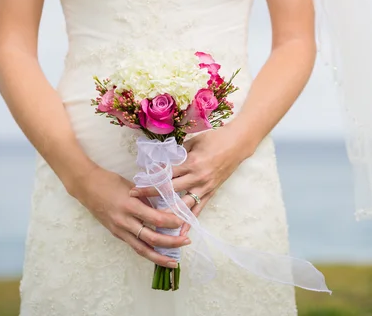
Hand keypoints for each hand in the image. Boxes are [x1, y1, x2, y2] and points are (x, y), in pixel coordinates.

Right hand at [70, 166, 190, 267]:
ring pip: (142, 249)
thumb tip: (165, 208)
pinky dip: (147, 252)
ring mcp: (119, 230)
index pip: (155, 218)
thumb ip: (148, 198)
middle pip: (151, 238)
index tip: (184, 221)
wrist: (86, 187)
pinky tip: (158, 254)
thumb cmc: (110, 182)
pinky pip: (134, 246)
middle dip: (171, 242)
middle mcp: (124, 221)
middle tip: (186, 242)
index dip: (171, 222)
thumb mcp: (132, 186)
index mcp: (130, 205)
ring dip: (159, 257)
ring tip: (173, 261)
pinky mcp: (116, 234)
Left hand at [129, 126, 253, 236]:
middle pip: (170, 190)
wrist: (238, 144)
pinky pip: (199, 210)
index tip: (136, 184)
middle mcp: (197, 178)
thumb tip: (163, 162)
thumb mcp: (194, 141)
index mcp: (191, 163)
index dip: (150, 180)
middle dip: (151, 194)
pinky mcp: (211, 193)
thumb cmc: (216, 138)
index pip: (166, 174)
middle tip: (134, 199)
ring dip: (167, 212)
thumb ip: (178, 153)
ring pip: (183, 204)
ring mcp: (204, 187)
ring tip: (152, 220)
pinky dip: (189, 222)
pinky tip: (180, 233)